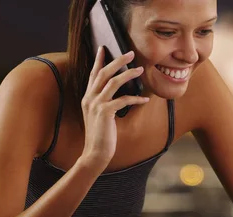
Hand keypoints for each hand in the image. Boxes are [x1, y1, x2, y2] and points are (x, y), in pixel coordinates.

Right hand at [80, 47, 149, 168]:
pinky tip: (145, 99)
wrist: (95, 152)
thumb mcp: (100, 115)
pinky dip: (135, 98)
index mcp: (87, 97)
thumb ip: (105, 102)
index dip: (99, 60)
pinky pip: (123, 99)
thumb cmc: (101, 135)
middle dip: (117, 61)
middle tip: (130, 53)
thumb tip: (120, 92)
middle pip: (103, 73)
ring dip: (128, 74)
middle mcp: (89, 98)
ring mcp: (96, 105)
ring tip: (140, 69)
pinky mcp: (105, 112)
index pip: (93, 74)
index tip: (104, 48)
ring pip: (113, 82)